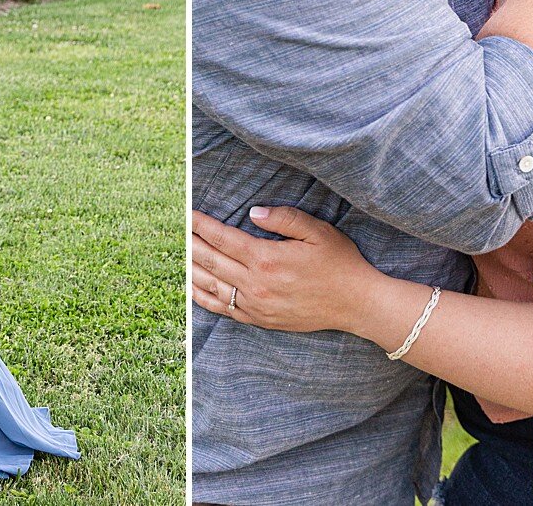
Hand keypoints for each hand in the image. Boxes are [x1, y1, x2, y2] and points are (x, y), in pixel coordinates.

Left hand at [190, 207, 380, 335]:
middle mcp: (256, 284)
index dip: (201, 224)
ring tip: (178, 254)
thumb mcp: (317, 231)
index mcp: (267, 259)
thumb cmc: (339, 263)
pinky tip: (192, 287)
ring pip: (211, 286)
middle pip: (211, 260)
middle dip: (190, 242)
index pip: (223, 238)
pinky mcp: (261, 320)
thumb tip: (253, 212)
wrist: (356, 304)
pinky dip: (203, 298)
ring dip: (192, 268)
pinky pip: (223, 309)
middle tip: (175, 228)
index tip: (187, 213)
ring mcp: (257, 305)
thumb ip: (284, 218)